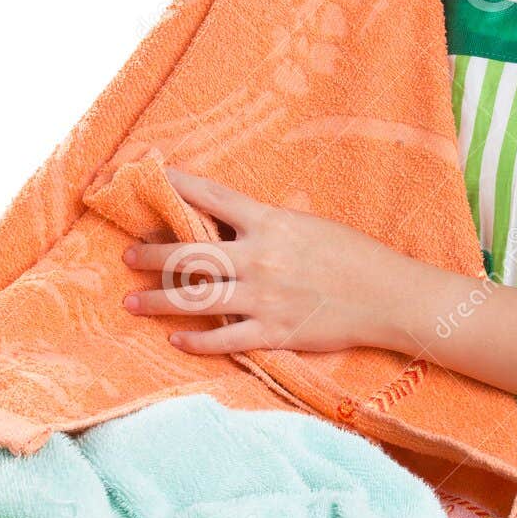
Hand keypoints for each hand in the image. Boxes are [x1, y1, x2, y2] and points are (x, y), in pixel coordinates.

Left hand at [120, 165, 401, 354]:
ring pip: (196, 298)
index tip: (149, 176)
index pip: (212, 197)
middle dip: (152, 254)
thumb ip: (269, 225)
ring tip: (131, 302)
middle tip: (127, 255)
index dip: (177, 185)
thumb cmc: (354, 256)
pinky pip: (224, 338)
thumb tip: (233, 223)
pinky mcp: (273, 332)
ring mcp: (264, 297)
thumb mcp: (309, 225)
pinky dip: (197, 341)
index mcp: (270, 222)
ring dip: (158, 301)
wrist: (389, 296)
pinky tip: (177, 341)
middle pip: (190, 253)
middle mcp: (260, 257)